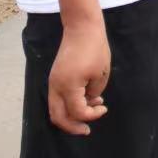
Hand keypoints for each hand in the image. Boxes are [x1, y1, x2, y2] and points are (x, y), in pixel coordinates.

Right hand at [48, 16, 111, 134]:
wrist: (81, 28)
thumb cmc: (94, 49)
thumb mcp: (100, 74)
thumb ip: (93, 94)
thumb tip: (88, 102)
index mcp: (68, 86)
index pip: (77, 112)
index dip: (91, 115)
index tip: (104, 108)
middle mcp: (56, 86)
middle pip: (58, 117)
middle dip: (72, 127)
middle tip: (87, 130)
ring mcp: (53, 81)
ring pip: (55, 109)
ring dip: (70, 115)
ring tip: (90, 111)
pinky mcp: (54, 77)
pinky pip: (57, 99)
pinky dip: (68, 105)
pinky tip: (86, 99)